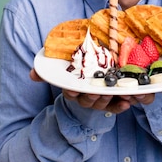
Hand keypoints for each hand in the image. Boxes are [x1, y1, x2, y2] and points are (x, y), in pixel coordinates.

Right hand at [30, 69, 161, 113]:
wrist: (100, 58)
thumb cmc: (81, 60)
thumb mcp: (66, 60)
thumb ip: (49, 68)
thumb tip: (32, 75)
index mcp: (76, 86)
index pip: (71, 92)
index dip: (71, 92)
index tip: (72, 90)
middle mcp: (89, 94)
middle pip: (90, 100)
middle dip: (94, 97)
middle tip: (100, 92)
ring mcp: (105, 97)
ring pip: (108, 103)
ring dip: (113, 101)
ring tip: (120, 96)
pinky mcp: (119, 96)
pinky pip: (122, 104)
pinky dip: (125, 103)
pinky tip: (129, 100)